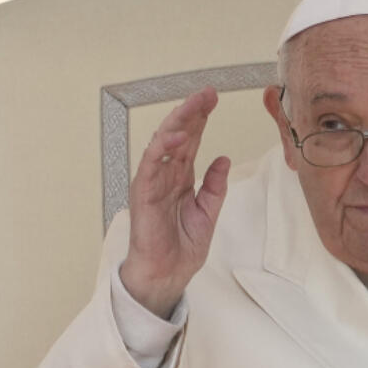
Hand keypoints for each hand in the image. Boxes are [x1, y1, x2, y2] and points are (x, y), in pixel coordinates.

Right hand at [120, 87, 229, 317]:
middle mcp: (166, 175)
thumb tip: (223, 158)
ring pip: (163, 143)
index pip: (191, 141)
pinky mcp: (144, 193)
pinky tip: (177, 135)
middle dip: (192, 112)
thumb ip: (215, 186)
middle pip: (178, 135)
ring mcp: (153, 182)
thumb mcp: (208, 212)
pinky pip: (152, 165)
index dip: (201, 119)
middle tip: (207, 93)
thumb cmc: (182, 246)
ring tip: (193, 104)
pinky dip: (163, 148)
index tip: (214, 99)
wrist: (169, 274)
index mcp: (181, 177)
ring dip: (178, 122)